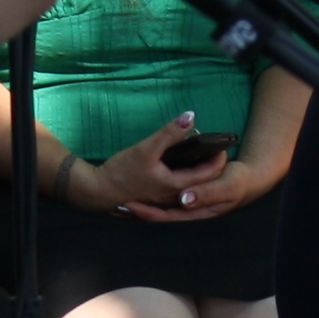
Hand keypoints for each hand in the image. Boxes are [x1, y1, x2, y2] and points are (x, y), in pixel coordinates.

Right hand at [61, 111, 237, 216]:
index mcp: (177, 185)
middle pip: (204, 182)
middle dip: (212, 165)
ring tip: (200, 154)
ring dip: (200, 172)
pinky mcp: (157, 200)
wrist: (98, 192)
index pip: (210, 173)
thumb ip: (169, 133)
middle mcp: (175, 197)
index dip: (219, 158)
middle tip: (213, 148)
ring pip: (193, 187)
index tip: (221, 144)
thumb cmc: (121, 172)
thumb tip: (190, 116)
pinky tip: (181, 166)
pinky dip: (187, 178)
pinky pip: (180, 190)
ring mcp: (166, 201)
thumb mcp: (146, 148)